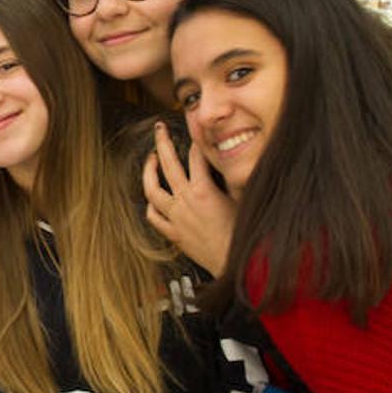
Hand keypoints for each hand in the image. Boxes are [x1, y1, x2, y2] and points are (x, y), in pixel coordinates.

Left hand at [142, 122, 236, 275]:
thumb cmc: (242, 234)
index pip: (196, 156)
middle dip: (162, 143)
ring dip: (148, 172)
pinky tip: (152, 198)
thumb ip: (234, 180)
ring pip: (152, 190)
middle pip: (167, 165)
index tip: (196, 130)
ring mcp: (176, 218)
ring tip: (149, 159)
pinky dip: (151, 205)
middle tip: (159, 129)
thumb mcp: (242, 200)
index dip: (196, 140)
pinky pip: (154, 217)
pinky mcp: (174, 233)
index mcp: (204, 191)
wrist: (235, 263)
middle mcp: (186, 202)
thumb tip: (234, 163)